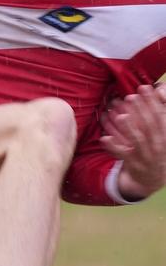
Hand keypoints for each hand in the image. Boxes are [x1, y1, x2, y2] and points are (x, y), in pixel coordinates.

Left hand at [101, 83, 165, 198]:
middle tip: (131, 96)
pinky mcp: (134, 164)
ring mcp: (146, 156)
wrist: (154, 178)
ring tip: (120, 116)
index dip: (153, 101)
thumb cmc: (157, 149)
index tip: (144, 88)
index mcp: (165, 135)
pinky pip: (123, 154)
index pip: (161, 115)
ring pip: (137, 140)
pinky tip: (105, 138)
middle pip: (150, 125)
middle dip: (141, 110)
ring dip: (129, 128)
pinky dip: (114, 147)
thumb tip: (159, 90)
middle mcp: (158, 145)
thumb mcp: (162, 133)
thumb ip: (161, 113)